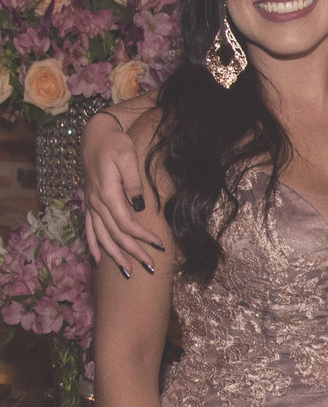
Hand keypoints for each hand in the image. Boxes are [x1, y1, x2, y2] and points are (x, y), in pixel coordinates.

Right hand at [82, 110, 162, 271]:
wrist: (95, 135)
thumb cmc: (115, 143)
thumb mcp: (127, 157)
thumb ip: (133, 183)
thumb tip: (140, 206)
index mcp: (107, 193)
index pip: (126, 223)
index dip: (142, 237)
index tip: (159, 245)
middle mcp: (96, 202)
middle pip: (115, 235)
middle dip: (133, 252)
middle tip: (150, 266)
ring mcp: (91, 204)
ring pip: (101, 236)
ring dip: (115, 255)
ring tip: (128, 271)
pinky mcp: (89, 203)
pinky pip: (88, 229)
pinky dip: (93, 245)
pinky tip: (98, 259)